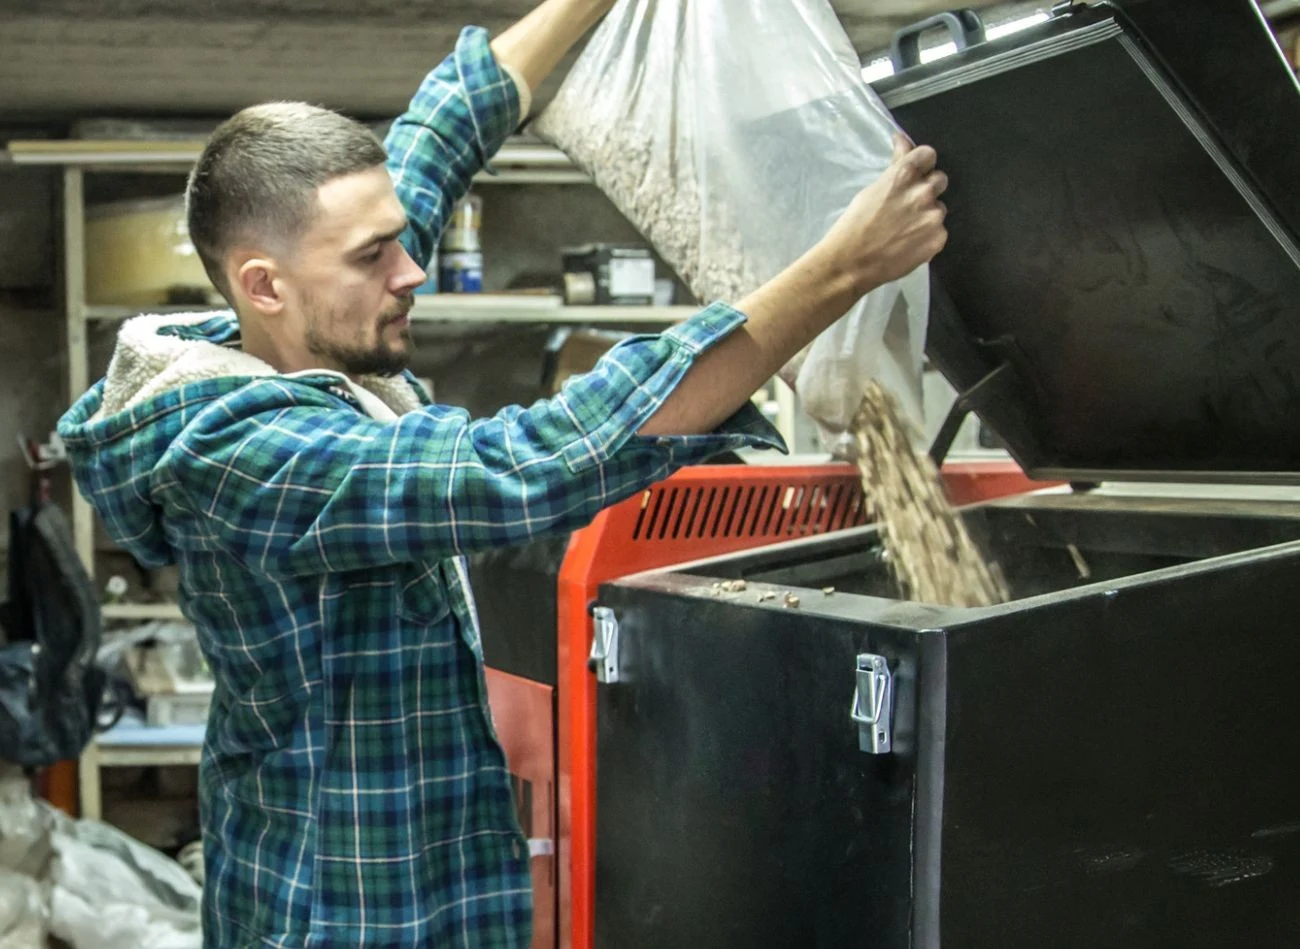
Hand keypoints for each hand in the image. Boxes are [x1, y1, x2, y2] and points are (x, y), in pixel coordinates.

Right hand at [816, 133, 948, 295]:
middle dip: (927, 188)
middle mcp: (924, 192)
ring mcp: (933, 217)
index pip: (929, 154)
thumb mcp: (872, 189)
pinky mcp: (938, 239)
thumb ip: (895, 166)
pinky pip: (939, 231)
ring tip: (906, 228)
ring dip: (927, 214)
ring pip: (939, 207)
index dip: (922, 163)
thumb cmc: (855, 224)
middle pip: (940, 179)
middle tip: (909, 204)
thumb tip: (903, 140)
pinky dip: (927, 235)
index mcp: (905, 175)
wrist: (852, 263)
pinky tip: (909, 243)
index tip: (915, 172)